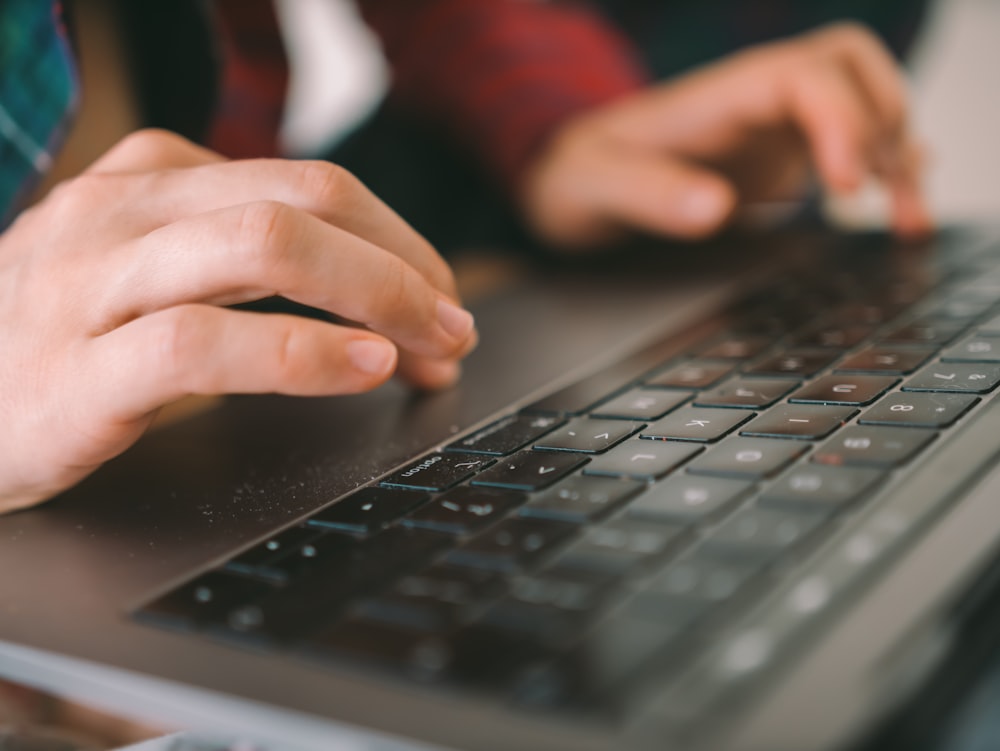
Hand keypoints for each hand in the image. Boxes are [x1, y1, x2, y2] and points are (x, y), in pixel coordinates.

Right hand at [0, 130, 476, 511]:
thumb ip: (237, 258)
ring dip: (377, 296)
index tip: (440, 296)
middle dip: (403, 263)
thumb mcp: (146, 269)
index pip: (310, 184)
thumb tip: (365, 284)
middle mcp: (124, 215)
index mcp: (152, 181)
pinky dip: (304, 355)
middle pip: (305, 201)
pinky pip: (206, 343)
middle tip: (453, 324)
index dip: (397, 240)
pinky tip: (363, 370)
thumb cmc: (57, 342)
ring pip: (265, 248)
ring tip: (432, 346)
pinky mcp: (76, 372)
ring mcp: (93, 286)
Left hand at [521, 22, 930, 247]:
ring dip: (895, 151)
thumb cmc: (575, 177)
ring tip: (903, 219)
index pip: (806, 75)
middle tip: (881, 196)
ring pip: (862, 103)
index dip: (842, 121)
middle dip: (884, 122)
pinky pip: (847, 143)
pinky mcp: (775, 158)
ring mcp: (769, 128)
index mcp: (717, 97)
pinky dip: (880, 170)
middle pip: (852, 68)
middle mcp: (753, 102)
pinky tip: (891, 207)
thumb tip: (713, 209)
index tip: (846, 188)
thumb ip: (645, 194)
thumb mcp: (592, 188)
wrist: (564, 181)